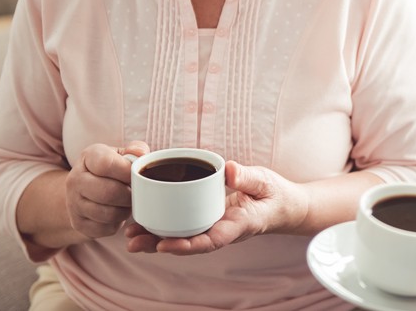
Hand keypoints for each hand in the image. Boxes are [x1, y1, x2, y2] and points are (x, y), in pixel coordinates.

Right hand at [66, 141, 149, 238]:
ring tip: (128, 202)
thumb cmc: (112, 169)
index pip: (106, 164)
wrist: (86, 190)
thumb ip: (136, 150)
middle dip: (129, 194)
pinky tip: (118, 212)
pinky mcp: (78, 224)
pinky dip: (118, 223)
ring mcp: (73, 204)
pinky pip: (106, 228)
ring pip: (109, 213)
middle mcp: (75, 179)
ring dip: (125, 210)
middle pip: (109, 192)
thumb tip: (141, 155)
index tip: (136, 175)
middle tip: (136, 192)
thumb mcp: (122, 154)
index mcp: (88, 157)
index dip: (127, 171)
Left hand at [126, 162, 309, 254]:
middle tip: (132, 240)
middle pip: (187, 243)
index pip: (210, 241)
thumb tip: (228, 169)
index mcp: (237, 225)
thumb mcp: (266, 182)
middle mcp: (221, 230)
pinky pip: (185, 225)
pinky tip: (146, 220)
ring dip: (156, 237)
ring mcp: (214, 225)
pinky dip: (165, 225)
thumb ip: (247, 177)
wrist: (285, 207)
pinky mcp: (209, 218)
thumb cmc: (276, 195)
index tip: (164, 245)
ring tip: (130, 233)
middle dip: (159, 244)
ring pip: (182, 236)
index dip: (185, 245)